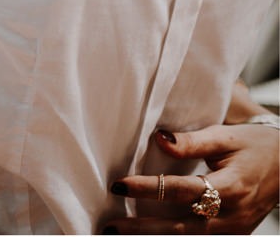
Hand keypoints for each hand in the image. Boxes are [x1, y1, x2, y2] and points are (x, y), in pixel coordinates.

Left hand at [107, 124, 279, 233]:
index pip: (181, 190)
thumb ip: (191, 142)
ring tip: (123, 234)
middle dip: (144, 228)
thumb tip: (159, 140)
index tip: (119, 185)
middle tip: (111, 226)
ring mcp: (235, 229)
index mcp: (230, 186)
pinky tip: (149, 236)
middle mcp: (232, 214)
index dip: (148, 188)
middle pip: (182, 226)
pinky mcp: (235, 235)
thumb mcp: (224, 137)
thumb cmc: (253, 146)